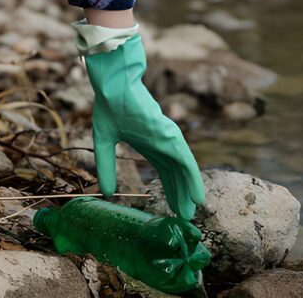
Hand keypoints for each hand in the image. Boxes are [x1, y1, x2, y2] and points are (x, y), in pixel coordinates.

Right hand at [85, 34, 205, 219]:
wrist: (114, 85)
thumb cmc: (109, 107)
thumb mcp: (104, 143)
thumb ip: (107, 167)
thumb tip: (106, 192)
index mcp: (148, 144)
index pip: (163, 172)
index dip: (168, 189)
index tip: (172, 208)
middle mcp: (162, 143)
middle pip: (176, 174)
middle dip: (179, 195)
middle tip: (184, 217)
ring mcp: (168, 140)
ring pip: (183, 171)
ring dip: (189, 192)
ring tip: (192, 212)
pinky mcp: (171, 136)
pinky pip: (186, 163)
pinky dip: (193, 180)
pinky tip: (198, 197)